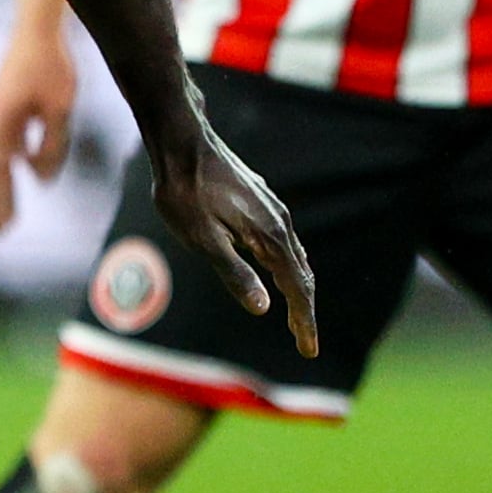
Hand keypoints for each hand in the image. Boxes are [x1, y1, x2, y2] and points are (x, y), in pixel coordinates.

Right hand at [0, 21, 79, 233]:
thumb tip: (42, 179)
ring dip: (3, 185)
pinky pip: (6, 141)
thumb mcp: (60, 109)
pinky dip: (13, 160)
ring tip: (7, 212)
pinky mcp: (4, 104)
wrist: (37, 26)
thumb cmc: (52, 65)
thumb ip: (52, 145)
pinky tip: (26, 169)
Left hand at [149, 127, 319, 357]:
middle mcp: (279, 222)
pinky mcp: (261, 201)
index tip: (309, 349)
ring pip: (295, 257)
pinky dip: (288, 266)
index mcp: (269, 236)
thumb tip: (264, 308)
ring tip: (296, 316)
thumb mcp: (203, 239)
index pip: (296, 288)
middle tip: (305, 342)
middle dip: (304, 310)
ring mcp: (272, 209)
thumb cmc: (185, 192)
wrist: (182, 142)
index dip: (304, 320)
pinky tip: (277, 270)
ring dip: (298, 289)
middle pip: (301, 275)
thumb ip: (234, 273)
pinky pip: (284, 242)